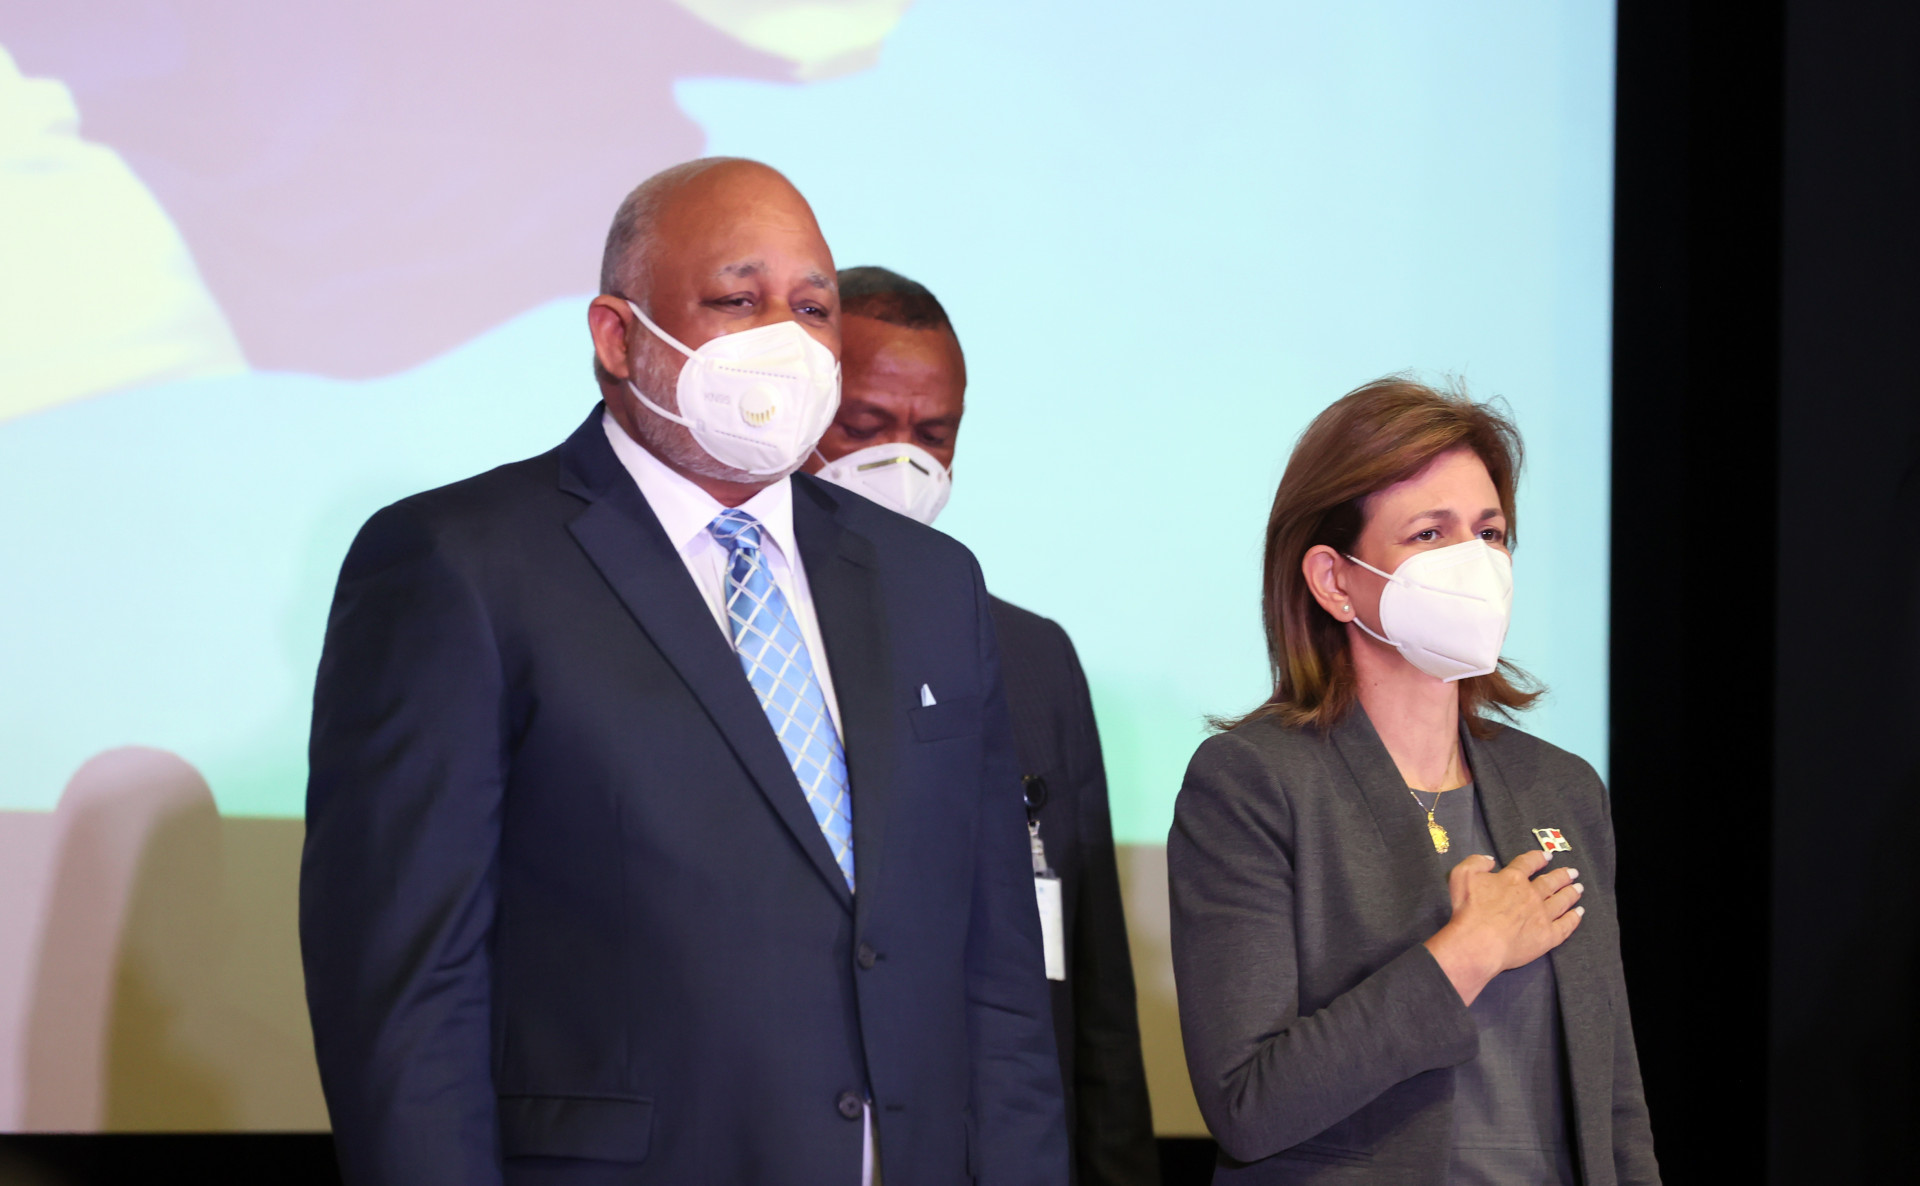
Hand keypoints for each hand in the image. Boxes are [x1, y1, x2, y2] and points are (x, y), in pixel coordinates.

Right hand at [1422, 849, 1582, 1005]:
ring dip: (1571, 893)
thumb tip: (1489, 859)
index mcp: (1512, 878)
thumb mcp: (1461, 876)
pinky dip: (1574, 918)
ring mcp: (1542, 915)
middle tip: (1572, 872)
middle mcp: (1531, 894)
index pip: (1528, 863)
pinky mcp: (1548, 936)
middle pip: (1550, 882)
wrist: (1479, 942)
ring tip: (1578, 888)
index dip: (1538, 858)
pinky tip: (1579, 913)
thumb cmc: (1468, 910)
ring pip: (1561, 901)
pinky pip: (1565, 925)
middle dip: (1562, 875)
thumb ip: (1475, 862)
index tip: (1547, 855)